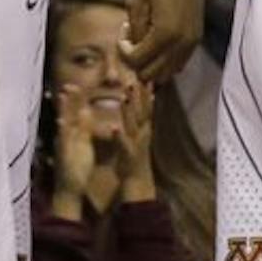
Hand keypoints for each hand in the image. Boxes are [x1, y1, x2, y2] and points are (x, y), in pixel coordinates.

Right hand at [49, 83, 96, 212]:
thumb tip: (87, 112)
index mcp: (75, 133)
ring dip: (62, 109)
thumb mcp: (83, 143)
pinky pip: (63, 140)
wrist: (70, 189)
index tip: (77, 83)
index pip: (75, 111)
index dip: (76, 97)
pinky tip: (60, 121)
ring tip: (62, 94)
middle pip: (68, 113)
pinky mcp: (64, 153)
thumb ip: (84, 128)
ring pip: (63, 122)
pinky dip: (62, 130)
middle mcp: (67, 135)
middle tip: (69, 82)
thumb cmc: (77, 167)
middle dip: (69, 98)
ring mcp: (64, 143)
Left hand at [115, 78, 156, 200]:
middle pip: (141, 112)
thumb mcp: (139, 137)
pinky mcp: (127, 154)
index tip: (148, 79)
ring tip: (125, 98)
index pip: (146, 109)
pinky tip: (113, 127)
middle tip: (138, 81)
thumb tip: (142, 109)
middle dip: (140, 97)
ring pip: (132, 124)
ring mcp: (135, 143)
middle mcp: (142, 134)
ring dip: (129, 111)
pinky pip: (122, 143)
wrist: (137, 181)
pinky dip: (118, 135)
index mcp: (143, 130)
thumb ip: (140, 122)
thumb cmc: (135, 158)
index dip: (147, 94)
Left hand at [120, 0, 202, 84]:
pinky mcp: (197, 36)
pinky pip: (179, 61)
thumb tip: (134, 53)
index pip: (136, 61)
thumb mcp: (135, 2)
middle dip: (136, 58)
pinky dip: (165, 56)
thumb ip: (133, 32)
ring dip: (151, 60)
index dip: (122, 49)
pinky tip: (158, 34)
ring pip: (167, 72)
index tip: (122, 27)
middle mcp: (183, 42)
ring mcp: (193, 41)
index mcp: (165, 33)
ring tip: (145, 34)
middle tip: (132, 33)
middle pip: (151, 74)